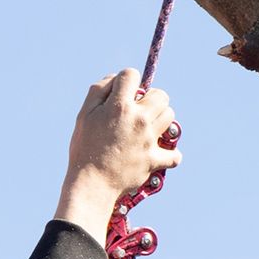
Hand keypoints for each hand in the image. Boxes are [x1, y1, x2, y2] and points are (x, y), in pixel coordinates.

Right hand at [54, 67, 181, 243]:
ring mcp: (149, 140)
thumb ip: (99, 90)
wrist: (91, 184)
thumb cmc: (84, 148)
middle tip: (138, 110)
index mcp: (119, 106)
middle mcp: (139, 119)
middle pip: (161, 95)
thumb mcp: (84, 114)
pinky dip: (170, 156)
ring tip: (147, 129)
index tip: (121, 93)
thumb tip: (115, 78)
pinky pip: (175, 155)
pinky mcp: (154, 160)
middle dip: (150, 98)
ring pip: (170, 117)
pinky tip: (159, 153)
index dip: (126, 81)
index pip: (132, 74)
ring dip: (161, 119)